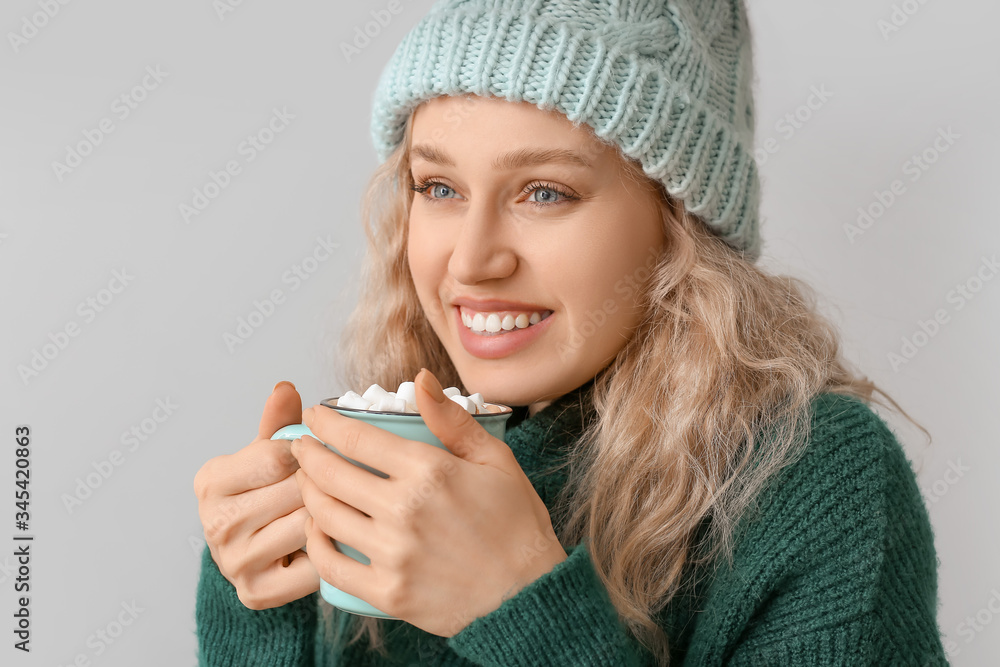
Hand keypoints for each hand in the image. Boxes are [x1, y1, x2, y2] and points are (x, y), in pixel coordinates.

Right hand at [194, 381, 319, 609]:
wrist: (257, 555)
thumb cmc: (268, 494)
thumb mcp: (268, 455)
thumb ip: (279, 424)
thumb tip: (286, 388)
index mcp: (211, 481)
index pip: (276, 456)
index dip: (307, 453)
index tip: (317, 455)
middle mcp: (214, 523)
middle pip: (295, 491)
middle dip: (323, 485)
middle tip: (337, 485)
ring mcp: (233, 562)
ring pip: (307, 526)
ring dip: (331, 517)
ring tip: (337, 510)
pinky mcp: (257, 592)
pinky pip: (314, 566)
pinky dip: (329, 553)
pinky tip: (330, 542)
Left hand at [291, 368, 567, 636]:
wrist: (528, 596)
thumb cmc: (516, 525)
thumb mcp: (495, 460)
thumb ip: (452, 420)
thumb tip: (421, 379)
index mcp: (430, 471)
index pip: (357, 438)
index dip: (326, 423)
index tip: (314, 417)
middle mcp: (404, 510)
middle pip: (331, 474)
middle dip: (306, 455)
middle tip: (302, 448)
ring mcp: (393, 554)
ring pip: (325, 516)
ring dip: (307, 494)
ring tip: (308, 483)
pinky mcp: (387, 592)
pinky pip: (331, 566)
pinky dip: (315, 544)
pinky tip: (316, 531)